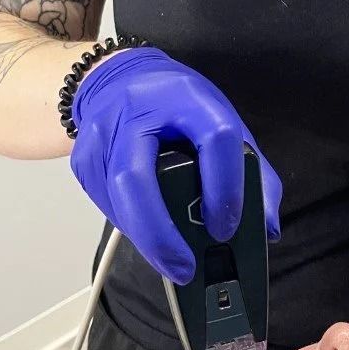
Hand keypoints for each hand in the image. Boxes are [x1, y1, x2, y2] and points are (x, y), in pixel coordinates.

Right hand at [69, 46, 282, 282]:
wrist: (117, 81)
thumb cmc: (176, 105)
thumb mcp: (220, 120)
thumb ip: (252, 171)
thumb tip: (266, 227)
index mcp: (187, 97)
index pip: (213, 138)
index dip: (224, 188)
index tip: (226, 226)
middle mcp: (138, 110)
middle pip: (136, 178)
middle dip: (160, 233)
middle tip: (184, 268)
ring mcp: (102, 134)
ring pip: (117, 199)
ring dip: (146, 237)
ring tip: (171, 258)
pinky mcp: (82, 158)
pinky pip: (105, 204)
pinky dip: (130, 225)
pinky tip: (148, 230)